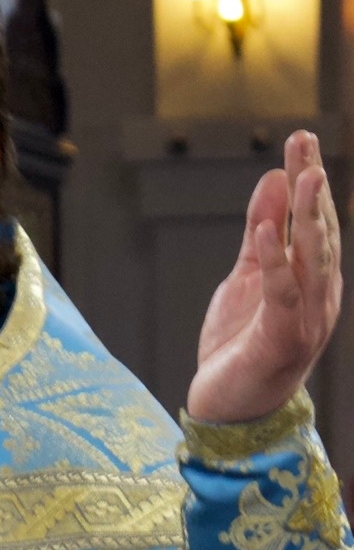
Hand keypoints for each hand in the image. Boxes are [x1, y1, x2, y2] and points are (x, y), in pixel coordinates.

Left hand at [186, 130, 342, 421]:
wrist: (228, 409)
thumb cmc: (242, 344)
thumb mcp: (247, 277)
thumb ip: (261, 232)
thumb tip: (274, 179)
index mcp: (314, 281)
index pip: (316, 221)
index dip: (309, 180)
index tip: (301, 140)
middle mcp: (320, 297)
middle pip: (319, 231)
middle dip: (313, 185)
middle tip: (304, 141)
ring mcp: (307, 319)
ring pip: (313, 259)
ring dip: (309, 215)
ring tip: (302, 174)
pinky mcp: (282, 340)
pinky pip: (283, 294)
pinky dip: (277, 261)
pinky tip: (268, 230)